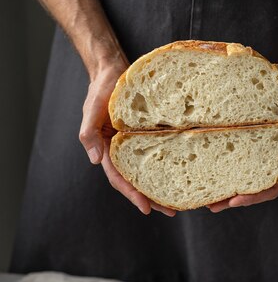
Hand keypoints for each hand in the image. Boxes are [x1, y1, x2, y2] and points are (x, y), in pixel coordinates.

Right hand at [79, 63, 175, 216]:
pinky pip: (159, 153)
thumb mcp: (92, 108)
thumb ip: (89, 134)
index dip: (132, 194)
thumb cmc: (102, 88)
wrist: (115, 70)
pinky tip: (184, 171)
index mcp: (107, 150)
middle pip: (137, 180)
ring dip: (162, 186)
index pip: (119, 178)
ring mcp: (136, 144)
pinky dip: (169, 164)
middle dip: (152, 198)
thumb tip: (95, 161)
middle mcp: (123, 151)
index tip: (146, 208)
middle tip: (171, 211)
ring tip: (180, 201)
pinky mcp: (148, 135)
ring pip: (150, 170)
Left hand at [207, 66, 277, 211]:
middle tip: (211, 205)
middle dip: (231, 198)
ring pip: (237, 172)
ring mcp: (254, 151)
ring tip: (203, 193)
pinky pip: (230, 151)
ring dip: (222, 184)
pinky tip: (202, 162)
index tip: (234, 201)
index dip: (252, 197)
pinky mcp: (243, 137)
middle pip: (248, 185)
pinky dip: (218, 160)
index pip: (268, 188)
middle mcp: (267, 161)